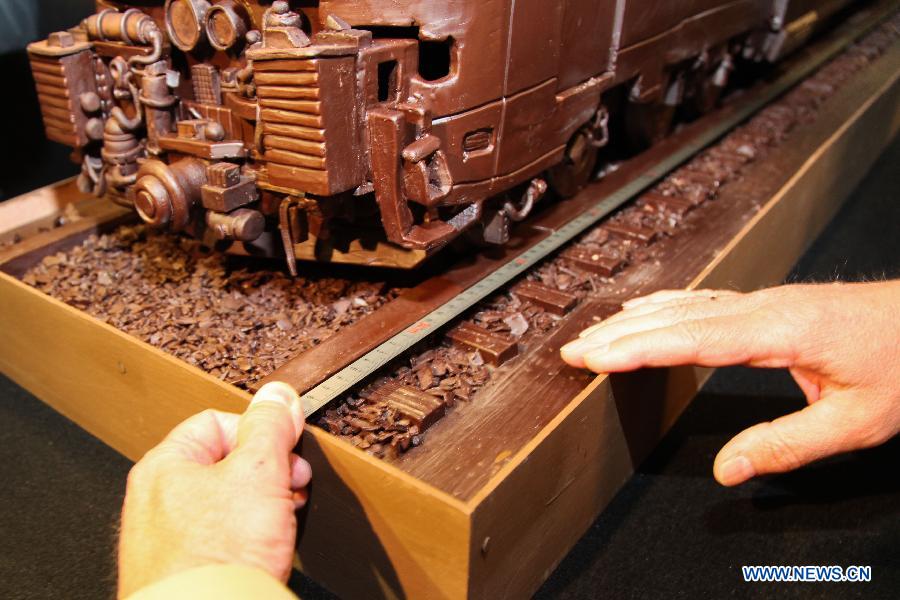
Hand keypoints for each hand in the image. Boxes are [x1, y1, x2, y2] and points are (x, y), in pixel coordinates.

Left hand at [118, 382, 311, 597]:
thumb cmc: (216, 558)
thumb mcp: (259, 473)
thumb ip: (270, 427)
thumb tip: (277, 396)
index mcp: (165, 465)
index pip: (218, 422)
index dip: (261, 432)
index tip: (287, 448)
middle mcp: (158, 499)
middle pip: (225, 463)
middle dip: (268, 473)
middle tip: (292, 486)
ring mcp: (168, 538)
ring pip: (226, 502)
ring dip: (262, 506)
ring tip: (281, 522)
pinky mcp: (184, 569)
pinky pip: (221, 538)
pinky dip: (247, 537)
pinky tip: (263, 549)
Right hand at [561, 281, 899, 485]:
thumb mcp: (857, 421)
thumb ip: (788, 446)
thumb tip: (728, 469)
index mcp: (780, 331)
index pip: (691, 338)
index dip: (636, 348)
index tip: (593, 358)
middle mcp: (763, 308)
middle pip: (675, 316)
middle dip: (619, 333)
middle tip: (571, 351)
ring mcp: (763, 301)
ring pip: (684, 304)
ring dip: (634, 320)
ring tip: (592, 335)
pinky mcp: (767, 304)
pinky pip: (700, 301)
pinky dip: (663, 306)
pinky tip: (646, 310)